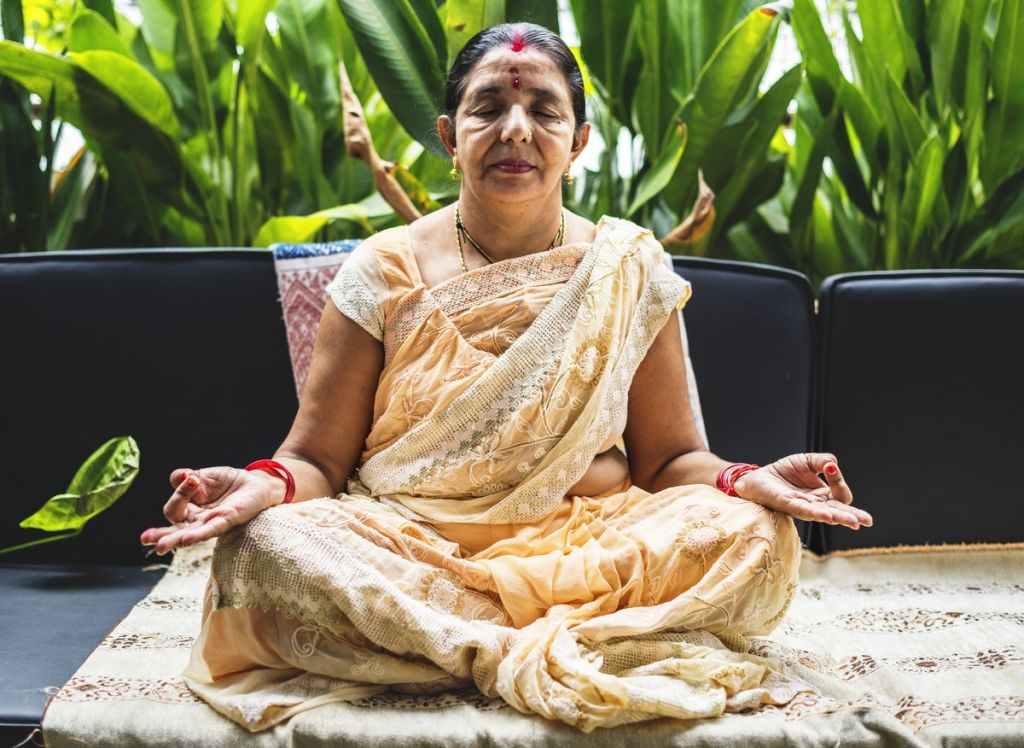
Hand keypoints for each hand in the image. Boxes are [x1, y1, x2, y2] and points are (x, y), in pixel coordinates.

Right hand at [140, 467, 284, 554]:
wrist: (256, 484)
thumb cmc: (228, 482)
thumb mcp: (203, 476)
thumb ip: (186, 477)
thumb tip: (181, 476)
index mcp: (189, 509)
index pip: (174, 505)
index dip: (179, 492)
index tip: (193, 478)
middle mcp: (197, 520)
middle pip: (174, 527)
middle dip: (160, 534)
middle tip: (144, 538)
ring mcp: (211, 523)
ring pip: (188, 534)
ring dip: (174, 539)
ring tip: (160, 546)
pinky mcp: (226, 521)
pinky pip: (210, 530)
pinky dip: (197, 535)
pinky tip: (185, 540)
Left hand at [733, 453, 872, 529]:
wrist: (757, 477)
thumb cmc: (783, 473)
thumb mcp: (806, 461)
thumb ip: (822, 461)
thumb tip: (833, 463)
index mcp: (823, 496)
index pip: (840, 494)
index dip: (838, 479)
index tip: (829, 466)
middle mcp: (815, 505)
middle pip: (838, 511)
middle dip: (853, 515)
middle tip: (867, 520)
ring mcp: (803, 507)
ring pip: (825, 515)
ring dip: (840, 517)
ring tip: (855, 522)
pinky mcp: (788, 506)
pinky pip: (805, 512)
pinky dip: (817, 514)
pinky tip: (828, 517)